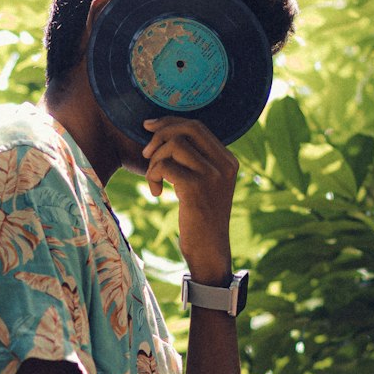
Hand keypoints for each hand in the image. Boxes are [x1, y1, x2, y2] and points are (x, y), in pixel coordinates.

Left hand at [141, 118, 238, 281]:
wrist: (209, 251)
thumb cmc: (201, 220)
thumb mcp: (206, 186)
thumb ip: (196, 162)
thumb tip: (167, 136)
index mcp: (227, 160)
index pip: (198, 126)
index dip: (171, 123)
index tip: (150, 128)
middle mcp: (224, 164)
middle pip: (188, 128)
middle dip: (160, 134)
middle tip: (146, 152)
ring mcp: (212, 176)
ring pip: (174, 145)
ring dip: (155, 160)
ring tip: (154, 180)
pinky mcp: (196, 189)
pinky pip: (165, 166)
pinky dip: (153, 176)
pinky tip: (156, 192)